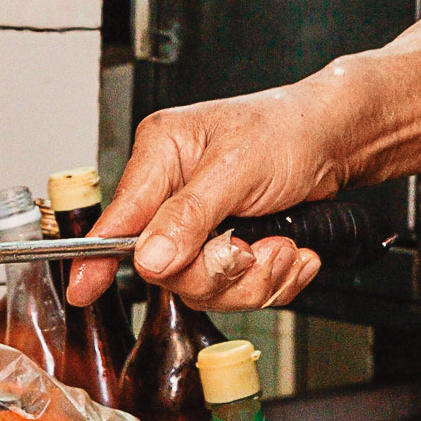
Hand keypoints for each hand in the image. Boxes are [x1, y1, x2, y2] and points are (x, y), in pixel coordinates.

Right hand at [70, 85, 350, 311]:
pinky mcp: (228, 244)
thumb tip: (148, 258)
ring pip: (204, 284)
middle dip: (220, 269)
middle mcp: (173, 191)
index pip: (118, 216)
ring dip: (254, 276)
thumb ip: (190, 216)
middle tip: (253, 249)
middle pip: (167, 266)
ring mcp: (201, 223)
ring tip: (284, 247)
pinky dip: (272, 279)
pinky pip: (236, 288)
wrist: (337, 141)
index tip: (83, 289)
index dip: (98, 258)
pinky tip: (291, 252)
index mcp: (161, 154)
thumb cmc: (288, 131)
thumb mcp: (236, 168)